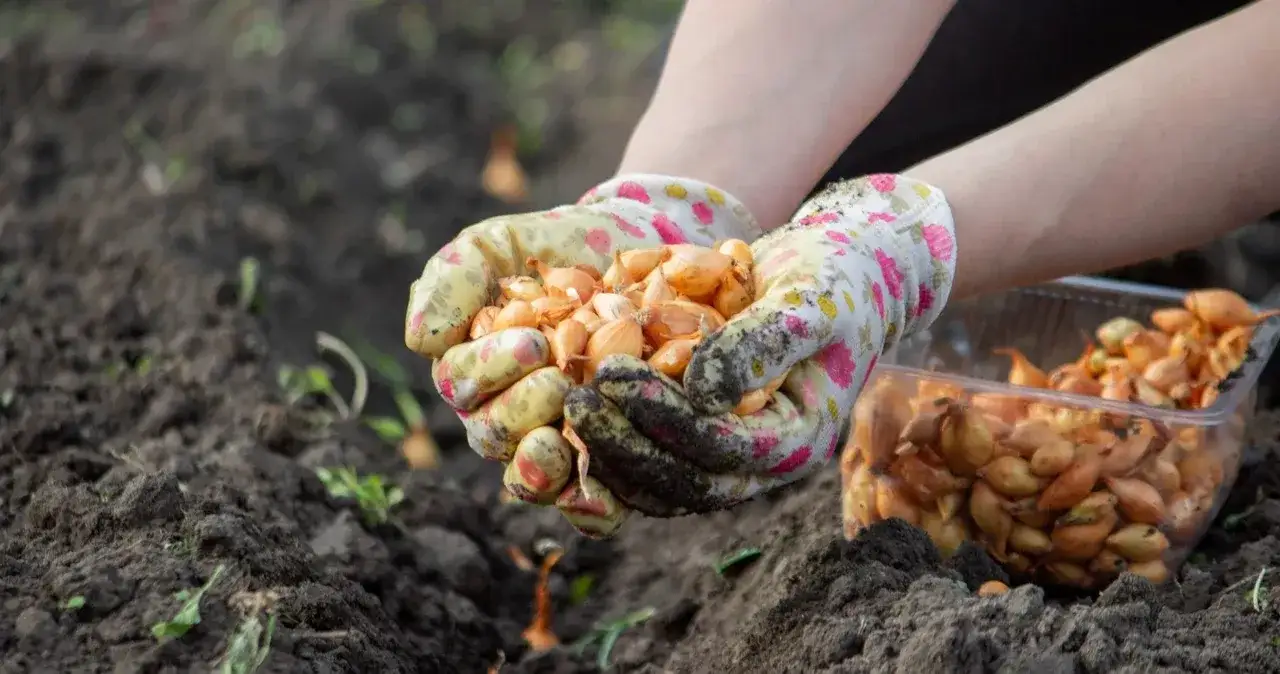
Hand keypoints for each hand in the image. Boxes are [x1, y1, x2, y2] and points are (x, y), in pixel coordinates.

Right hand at [405, 174, 760, 535]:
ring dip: (543, 466)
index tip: (534, 342)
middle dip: (523, 410)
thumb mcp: (498, 245)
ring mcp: (556, 440)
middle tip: (560, 379)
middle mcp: (507, 414)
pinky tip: (602, 496)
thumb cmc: (555, 249)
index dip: (493, 370)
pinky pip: (588, 501)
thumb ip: (453, 277)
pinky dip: (591, 507)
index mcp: (474, 370)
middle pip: (494, 435)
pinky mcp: (606, 457)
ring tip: (561, 439)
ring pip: (534, 476)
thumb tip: (421, 340)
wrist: (636, 253)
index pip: (464, 385)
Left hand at [565, 174, 957, 514]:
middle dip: (624, 445)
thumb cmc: (834, 281)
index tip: (613, 377)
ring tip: (568, 406)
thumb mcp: (807, 302)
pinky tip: (576, 409)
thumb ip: (760, 344)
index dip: (663, 419)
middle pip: (685, 480)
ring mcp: (734, 455)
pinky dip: (615, 443)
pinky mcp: (706, 437)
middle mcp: (764, 461)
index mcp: (798, 439)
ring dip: (611, 454)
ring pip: (662, 483)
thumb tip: (701, 392)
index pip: (722, 448)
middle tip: (574, 402)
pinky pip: (654, 458)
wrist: (841, 274)